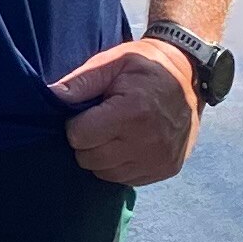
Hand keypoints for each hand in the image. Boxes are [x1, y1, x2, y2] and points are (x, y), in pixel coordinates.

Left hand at [54, 35, 199, 186]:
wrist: (191, 76)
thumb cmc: (146, 66)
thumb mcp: (113, 62)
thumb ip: (81, 81)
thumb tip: (51, 96)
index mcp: (132, 111)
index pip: (79, 137)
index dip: (76, 124)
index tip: (88, 112)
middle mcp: (148, 140)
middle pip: (90, 159)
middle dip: (87, 142)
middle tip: (100, 123)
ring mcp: (160, 158)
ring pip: (106, 174)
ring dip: (103, 157)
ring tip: (115, 133)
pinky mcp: (167, 169)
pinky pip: (127, 180)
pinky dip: (121, 166)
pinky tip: (129, 144)